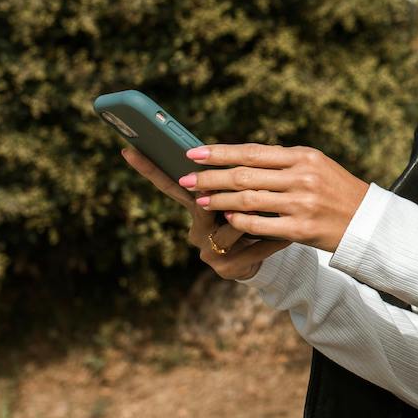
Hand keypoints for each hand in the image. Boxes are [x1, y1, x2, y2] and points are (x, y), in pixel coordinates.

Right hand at [120, 147, 287, 279]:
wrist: (265, 260)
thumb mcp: (242, 197)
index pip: (170, 185)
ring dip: (257, 217)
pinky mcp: (227, 269)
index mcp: (195, 207)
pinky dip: (273, 240)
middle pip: (204, 205)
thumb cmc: (252, 219)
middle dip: (225, 192)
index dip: (149, 169)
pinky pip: (253, 248)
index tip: (128, 150)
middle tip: (244, 181)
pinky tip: (288, 236)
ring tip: (279, 209)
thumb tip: (250, 148)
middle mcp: (196, 230)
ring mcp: (209, 251)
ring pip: (233, 225)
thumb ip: (239, 177)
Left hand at [181, 143, 369, 252]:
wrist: (366, 221)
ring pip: (247, 200)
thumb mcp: (315, 166)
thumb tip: (240, 159)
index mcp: (303, 156)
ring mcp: (301, 203)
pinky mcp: (300, 229)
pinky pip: (260, 225)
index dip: (219, 153)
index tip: (194, 153)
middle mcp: (301, 177)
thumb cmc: (336, 190)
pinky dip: (240, 221)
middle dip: (210, 178)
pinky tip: (227, 218)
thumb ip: (282, 162)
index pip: (252, 152)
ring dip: (219, 200)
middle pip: (244, 176)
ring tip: (200, 199)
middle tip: (186, 179)